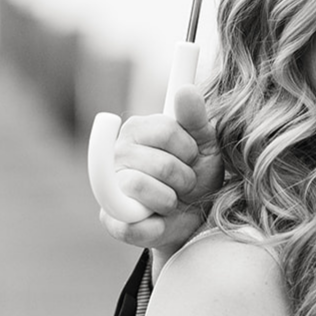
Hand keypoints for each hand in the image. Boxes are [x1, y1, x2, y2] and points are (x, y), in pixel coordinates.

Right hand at [98, 85, 221, 252]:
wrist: (195, 219)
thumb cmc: (197, 175)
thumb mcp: (206, 145)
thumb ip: (196, 119)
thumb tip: (186, 90)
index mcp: (138, 130)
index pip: (166, 129)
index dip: (187, 148)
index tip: (191, 155)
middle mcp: (118, 153)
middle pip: (159, 163)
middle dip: (183, 178)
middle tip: (183, 183)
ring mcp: (109, 185)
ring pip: (140, 186)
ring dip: (170, 199)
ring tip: (171, 200)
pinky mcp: (110, 219)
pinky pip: (129, 223)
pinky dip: (154, 226)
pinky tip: (160, 221)